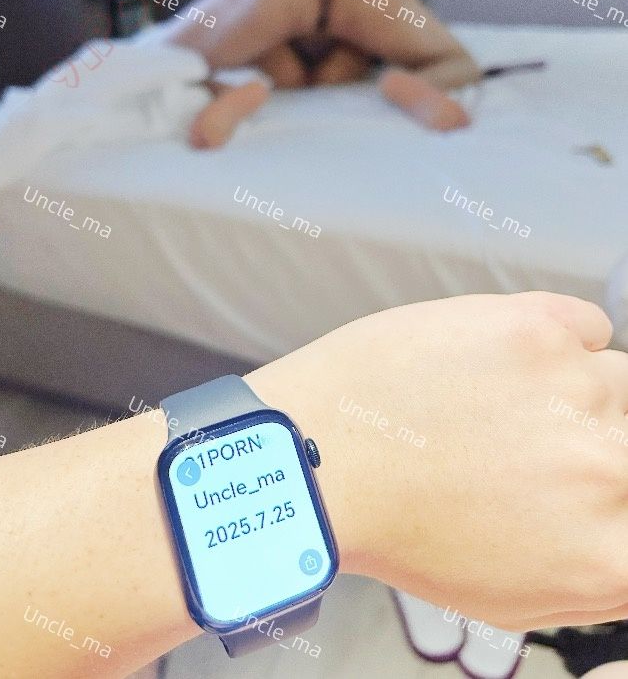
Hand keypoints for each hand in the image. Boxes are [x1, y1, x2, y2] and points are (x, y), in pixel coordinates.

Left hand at [248, 292, 627, 629]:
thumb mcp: (507, 596)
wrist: (324, 452)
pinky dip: (560, 338)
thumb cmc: (396, 525)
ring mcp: (575, 389)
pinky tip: (508, 360)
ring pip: (619, 380)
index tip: (594, 478)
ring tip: (505, 400)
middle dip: (598, 445)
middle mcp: (606, 468)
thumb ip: (594, 573)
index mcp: (606, 553)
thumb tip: (624, 536)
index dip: (616, 495)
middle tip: (534, 443)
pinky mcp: (536, 327)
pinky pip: (588, 325)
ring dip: (574, 391)